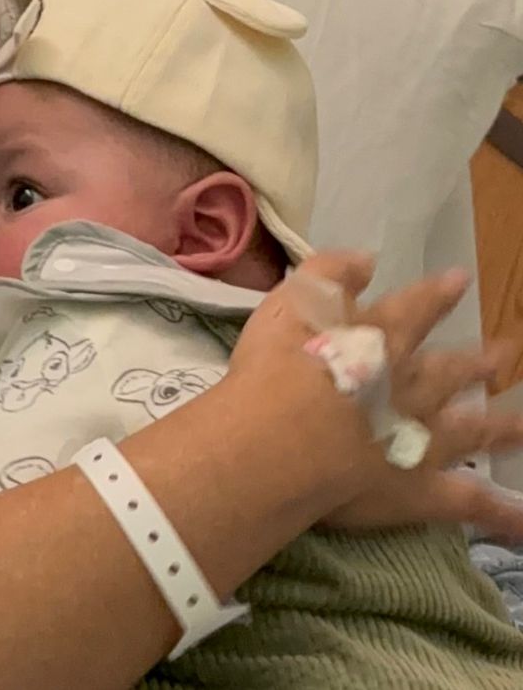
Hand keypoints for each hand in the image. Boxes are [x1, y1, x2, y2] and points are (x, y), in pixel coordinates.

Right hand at [230, 251, 522, 539]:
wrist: (282, 436)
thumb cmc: (275, 370)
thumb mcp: (291, 304)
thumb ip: (329, 275)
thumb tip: (367, 259)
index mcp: (379, 342)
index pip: (413, 311)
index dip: (435, 296)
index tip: (461, 280)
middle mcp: (410, 386)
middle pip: (450, 372)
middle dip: (477, 363)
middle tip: (507, 355)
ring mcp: (421, 439)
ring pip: (470, 431)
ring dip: (498, 427)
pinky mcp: (419, 490)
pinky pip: (468, 504)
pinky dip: (498, 514)